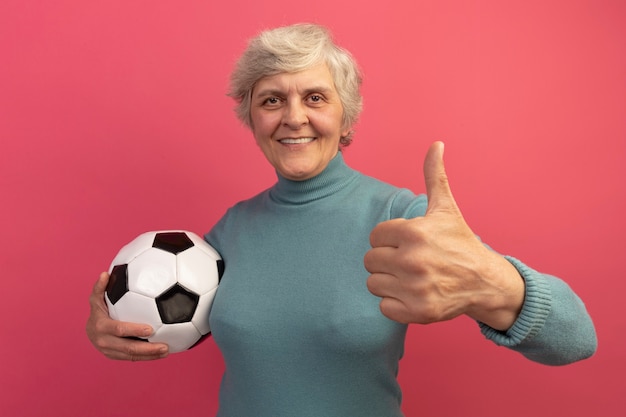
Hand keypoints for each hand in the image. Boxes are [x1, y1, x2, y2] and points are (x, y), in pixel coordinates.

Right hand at [86, 272, 168, 360]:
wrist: (90, 331)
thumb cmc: (98, 310)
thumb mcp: (96, 299)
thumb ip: (100, 287)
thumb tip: (104, 274)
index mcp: (101, 327)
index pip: (119, 329)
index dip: (134, 330)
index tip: (151, 329)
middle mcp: (104, 342)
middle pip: (128, 348)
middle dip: (147, 349)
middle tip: (165, 346)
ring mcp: (110, 352)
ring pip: (132, 356)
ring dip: (150, 355)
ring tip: (167, 351)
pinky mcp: (116, 357)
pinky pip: (132, 358)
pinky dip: (147, 357)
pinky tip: (161, 353)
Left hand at [364, 141, 524, 329]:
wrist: (485, 282)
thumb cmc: (460, 243)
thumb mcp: (446, 209)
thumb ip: (435, 176)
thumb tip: (436, 144)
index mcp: (414, 232)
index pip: (375, 237)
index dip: (388, 240)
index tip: (408, 243)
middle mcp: (413, 260)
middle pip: (370, 260)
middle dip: (386, 260)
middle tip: (409, 261)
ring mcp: (415, 288)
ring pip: (373, 283)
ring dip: (388, 282)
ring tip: (410, 277)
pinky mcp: (417, 312)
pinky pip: (383, 307)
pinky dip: (394, 303)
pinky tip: (413, 294)